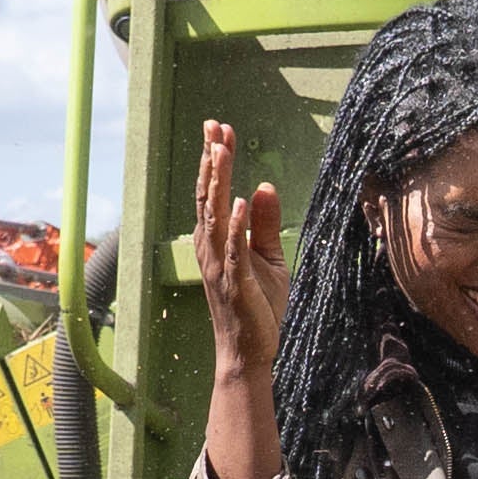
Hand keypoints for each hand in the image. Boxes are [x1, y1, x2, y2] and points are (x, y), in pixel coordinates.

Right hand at [194, 118, 289, 478]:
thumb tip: (266, 187)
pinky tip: (243, 202)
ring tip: (223, 151)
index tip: (220, 129)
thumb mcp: (268, 258)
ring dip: (220, 183)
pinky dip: (238, 227)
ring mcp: (219, 265)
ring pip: (216, 216)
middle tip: (214, 126)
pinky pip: (234, 251)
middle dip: (212, 160)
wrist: (250, 352)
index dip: (216, 160)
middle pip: (209, 196)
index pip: (215, 192)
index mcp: (217, 239)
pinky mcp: (235, 284)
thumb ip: (266, 224)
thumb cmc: (257, 306)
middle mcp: (211, 247)